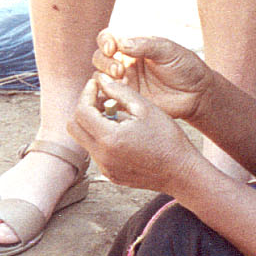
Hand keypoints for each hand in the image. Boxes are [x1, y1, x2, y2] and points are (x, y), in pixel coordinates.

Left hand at [69, 76, 204, 193]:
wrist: (181, 172)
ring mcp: (105, 168)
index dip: (86, 94)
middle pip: (74, 127)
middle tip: (101, 100)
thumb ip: (120, 91)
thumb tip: (102, 80)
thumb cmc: (168, 139)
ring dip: (95, 124)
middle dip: (84, 109)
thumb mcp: (146, 109)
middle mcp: (102, 156)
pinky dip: (103, 139)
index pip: (81, 111)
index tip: (95, 85)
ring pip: (85, 140)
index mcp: (110, 138)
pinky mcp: (110, 175)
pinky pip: (97, 152)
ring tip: (118, 117)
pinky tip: (124, 134)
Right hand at [93, 31, 213, 121]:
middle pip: (99, 58)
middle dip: (104, 61)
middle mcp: (124, 62)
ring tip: (120, 79)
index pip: (108, 38)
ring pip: (100, 77)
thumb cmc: (185, 67)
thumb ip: (146, 45)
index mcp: (133, 46)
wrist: (197, 93)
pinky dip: (104, 94)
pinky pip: (106, 97)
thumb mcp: (169, 51)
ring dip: (103, 77)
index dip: (105, 41)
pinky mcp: (126, 99)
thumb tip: (121, 43)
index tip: (113, 48)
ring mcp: (124, 82)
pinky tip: (114, 94)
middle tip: (120, 70)